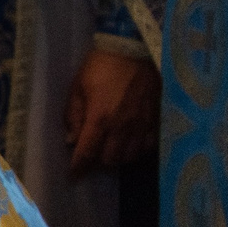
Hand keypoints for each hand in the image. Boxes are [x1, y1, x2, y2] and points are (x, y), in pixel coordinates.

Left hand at [66, 47, 159, 170]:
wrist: (133, 50)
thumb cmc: (100, 66)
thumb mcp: (77, 87)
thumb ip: (74, 116)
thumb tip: (71, 140)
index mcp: (100, 118)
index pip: (87, 152)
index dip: (79, 167)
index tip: (73, 176)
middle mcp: (122, 127)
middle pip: (110, 159)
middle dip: (97, 161)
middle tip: (90, 154)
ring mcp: (142, 125)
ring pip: (130, 157)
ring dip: (117, 157)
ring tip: (109, 148)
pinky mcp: (156, 121)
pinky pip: (148, 147)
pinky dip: (137, 151)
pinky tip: (129, 143)